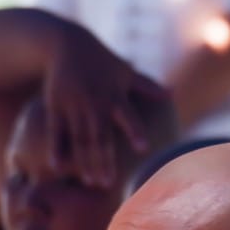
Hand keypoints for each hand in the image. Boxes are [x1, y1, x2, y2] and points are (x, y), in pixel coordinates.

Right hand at [40, 30, 168, 188]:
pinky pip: (56, 131)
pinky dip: (56, 148)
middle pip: (101, 136)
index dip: (135, 131)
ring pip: (80, 138)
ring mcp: (74, 105)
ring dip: (85, 161)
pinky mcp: (56, 106)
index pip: (127, 116)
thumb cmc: (102, 60)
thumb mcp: (125, 72)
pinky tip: (57, 166)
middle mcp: (95, 102)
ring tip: (90, 182)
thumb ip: (147, 86)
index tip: (144, 148)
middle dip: (104, 160)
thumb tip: (173, 93)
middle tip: (108, 184)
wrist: (69, 45)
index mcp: (115, 95)